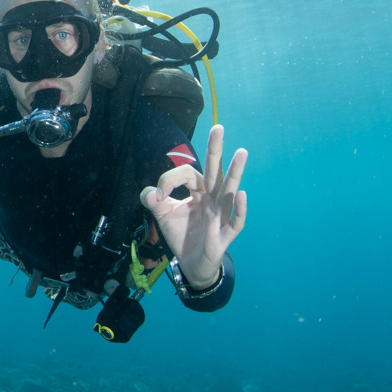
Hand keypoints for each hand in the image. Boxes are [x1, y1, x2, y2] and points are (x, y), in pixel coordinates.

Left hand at [141, 125, 247, 288]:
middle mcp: (212, 199)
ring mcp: (221, 216)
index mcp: (199, 191)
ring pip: (229, 191)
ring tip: (241, 153)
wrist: (190, 264)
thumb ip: (153, 200)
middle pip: (215, 171)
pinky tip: (241, 194)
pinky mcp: (224, 235)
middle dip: (215, 150)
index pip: (187, 174)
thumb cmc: (182, 235)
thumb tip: (151, 193)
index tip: (158, 195)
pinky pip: (235, 221)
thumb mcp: (163, 215)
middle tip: (218, 127)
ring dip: (235, 172)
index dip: (169, 180)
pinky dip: (239, 209)